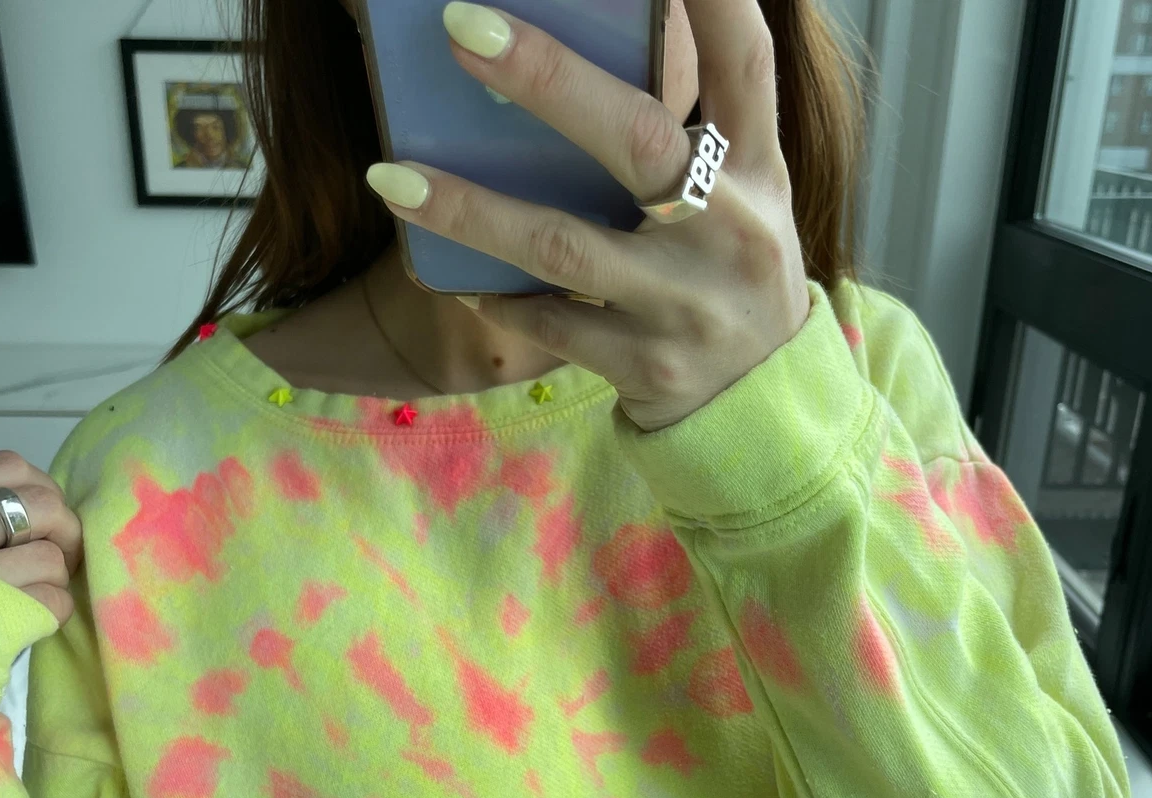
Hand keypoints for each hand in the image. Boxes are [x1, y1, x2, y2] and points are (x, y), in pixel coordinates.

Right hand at [0, 452, 82, 625]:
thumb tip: (48, 507)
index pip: (8, 467)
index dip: (44, 488)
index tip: (46, 515)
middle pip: (44, 506)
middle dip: (67, 531)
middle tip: (62, 555)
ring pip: (51, 557)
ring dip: (56, 578)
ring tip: (33, 591)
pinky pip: (53, 601)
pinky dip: (55, 609)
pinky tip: (32, 617)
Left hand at [364, 0, 812, 432]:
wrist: (761, 406)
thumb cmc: (730, 277)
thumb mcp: (740, 202)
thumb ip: (688, 139)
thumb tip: (574, 66)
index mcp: (759, 172)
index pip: (744, 64)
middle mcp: (732, 231)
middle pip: (636, 140)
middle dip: (548, 79)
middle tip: (459, 27)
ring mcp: (687, 305)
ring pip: (563, 246)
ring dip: (470, 210)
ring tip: (390, 179)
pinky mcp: (648, 366)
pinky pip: (551, 324)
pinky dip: (501, 299)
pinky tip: (465, 281)